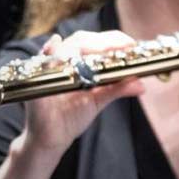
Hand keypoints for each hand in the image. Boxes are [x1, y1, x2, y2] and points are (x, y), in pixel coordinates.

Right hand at [20, 31, 145, 153]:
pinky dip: (56, 55)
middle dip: (103, 42)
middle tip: (123, 47)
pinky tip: (61, 49)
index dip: (112, 39)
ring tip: (108, 52)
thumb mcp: (98, 100)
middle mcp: (61, 60)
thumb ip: (117, 88)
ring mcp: (47, 68)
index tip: (130, 43)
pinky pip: (46, 65)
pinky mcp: (37, 81)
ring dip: (86, 47)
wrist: (51, 139)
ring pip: (65, 47)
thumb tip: (141, 84)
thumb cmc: (72, 117)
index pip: (94, 41)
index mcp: (76, 61)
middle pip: (81, 39)